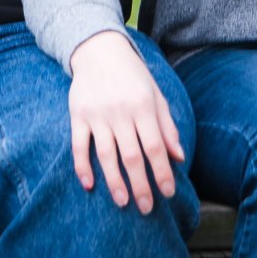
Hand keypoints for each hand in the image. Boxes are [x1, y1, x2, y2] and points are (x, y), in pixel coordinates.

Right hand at [66, 30, 183, 213]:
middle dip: (141, 185)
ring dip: (115, 181)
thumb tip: (178, 157)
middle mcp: (120, 112)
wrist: (99, 50)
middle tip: (147, 208)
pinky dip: (82, 166)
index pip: (155, 147)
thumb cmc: (133, 75)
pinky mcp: (78, 115)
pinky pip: (79, 145)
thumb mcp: (156, 95)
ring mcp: (97, 115)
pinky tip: (89, 185)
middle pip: (132, 156)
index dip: (162, 172)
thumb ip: (166, 126)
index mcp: (143, 107)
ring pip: (106, 155)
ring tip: (123, 202)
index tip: (168, 193)